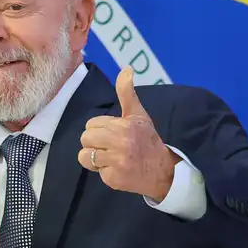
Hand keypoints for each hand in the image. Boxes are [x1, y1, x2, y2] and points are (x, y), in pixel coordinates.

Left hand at [78, 66, 179, 200]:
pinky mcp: (113, 178)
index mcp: (124, 126)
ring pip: (84, 156)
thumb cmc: (146, 140)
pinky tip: (117, 169)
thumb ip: (127, 93)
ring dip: (95, 159)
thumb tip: (126, 68)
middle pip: (85, 139)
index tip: (115, 134)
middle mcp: (121, 143)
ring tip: (111, 158)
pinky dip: (103, 172)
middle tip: (112, 147)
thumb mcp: (138, 115)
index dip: (100, 130)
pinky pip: (95, 172)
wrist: (163, 172)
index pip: (91, 125)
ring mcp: (117, 162)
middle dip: (95, 143)